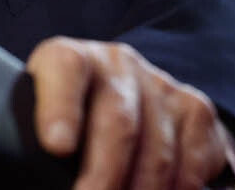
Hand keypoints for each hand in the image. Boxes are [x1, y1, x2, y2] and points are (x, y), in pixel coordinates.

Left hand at [26, 36, 230, 189]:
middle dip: (104, 175)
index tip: (57, 147)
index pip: (66, 69)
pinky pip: (192, 161)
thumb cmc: (66, 124)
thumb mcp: (40, 124)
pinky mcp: (195, 110)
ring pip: (157, 150)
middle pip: (118, 121)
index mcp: (67, 58)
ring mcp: (160, 84)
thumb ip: (39, 144)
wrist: (117, 102)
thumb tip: (40, 169)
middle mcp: (116, 64)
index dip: (61, 108)